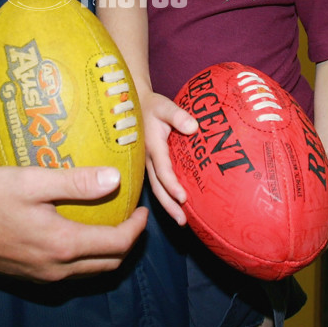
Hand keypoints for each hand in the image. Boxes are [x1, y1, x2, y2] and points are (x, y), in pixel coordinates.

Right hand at [0, 166, 147, 281]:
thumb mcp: (32, 181)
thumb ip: (75, 182)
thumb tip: (114, 178)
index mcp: (64, 244)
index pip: (117, 244)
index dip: (136, 227)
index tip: (142, 207)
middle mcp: (58, 267)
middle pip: (109, 263)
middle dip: (127, 242)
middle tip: (131, 215)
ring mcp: (43, 275)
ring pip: (91, 270)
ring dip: (108, 251)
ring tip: (110, 221)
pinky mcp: (30, 274)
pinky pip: (71, 271)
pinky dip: (86, 255)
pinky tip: (77, 230)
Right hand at [141, 91, 197, 224]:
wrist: (134, 104)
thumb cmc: (152, 106)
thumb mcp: (164, 106)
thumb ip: (178, 115)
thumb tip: (193, 128)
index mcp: (152, 146)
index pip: (162, 170)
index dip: (172, 185)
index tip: (183, 198)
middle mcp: (146, 159)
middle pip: (157, 186)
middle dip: (169, 205)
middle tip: (182, 222)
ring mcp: (145, 162)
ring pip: (155, 187)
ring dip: (166, 204)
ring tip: (180, 220)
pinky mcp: (147, 163)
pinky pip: (155, 182)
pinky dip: (164, 195)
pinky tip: (173, 204)